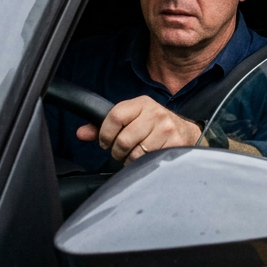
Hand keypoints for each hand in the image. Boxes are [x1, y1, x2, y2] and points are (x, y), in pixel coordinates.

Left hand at [75, 95, 201, 163]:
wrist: (186, 132)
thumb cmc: (153, 127)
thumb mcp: (131, 119)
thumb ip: (104, 126)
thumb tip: (80, 133)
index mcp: (141, 103)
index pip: (114, 116)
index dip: (105, 134)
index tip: (106, 142)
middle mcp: (155, 113)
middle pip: (123, 139)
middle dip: (118, 151)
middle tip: (122, 151)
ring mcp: (166, 128)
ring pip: (135, 153)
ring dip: (131, 159)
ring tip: (136, 154)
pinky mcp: (174, 142)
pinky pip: (148, 160)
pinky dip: (143, 163)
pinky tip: (148, 157)